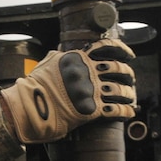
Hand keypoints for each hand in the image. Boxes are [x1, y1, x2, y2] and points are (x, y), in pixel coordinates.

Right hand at [0, 38, 135, 143]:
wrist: (30, 107)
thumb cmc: (36, 87)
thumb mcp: (48, 64)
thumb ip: (61, 58)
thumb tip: (63, 52)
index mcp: (78, 59)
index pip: (107, 48)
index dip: (122, 50)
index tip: (129, 55)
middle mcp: (87, 73)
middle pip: (118, 69)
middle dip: (127, 74)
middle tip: (130, 79)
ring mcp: (90, 92)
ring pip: (120, 90)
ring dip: (128, 94)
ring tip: (130, 97)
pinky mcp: (91, 111)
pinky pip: (116, 110)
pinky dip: (126, 112)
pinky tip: (129, 113)